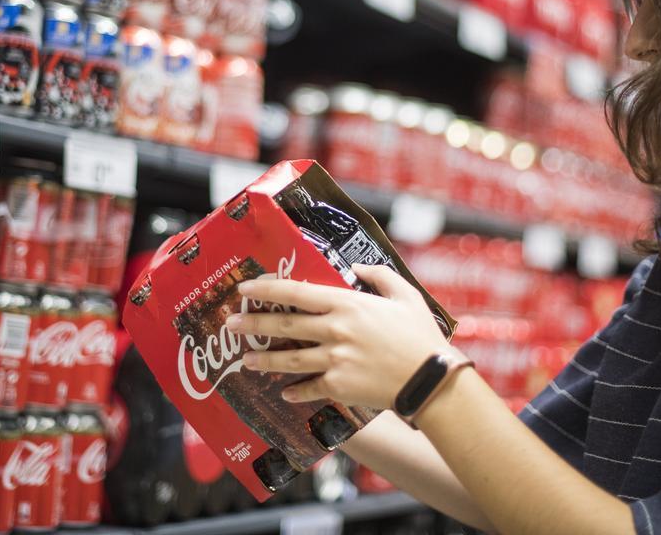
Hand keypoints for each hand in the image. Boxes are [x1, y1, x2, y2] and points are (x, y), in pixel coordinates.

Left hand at [225, 264, 449, 409]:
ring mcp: (334, 359)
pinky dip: (295, 390)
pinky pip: (309, 387)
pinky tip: (284, 391)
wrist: (430, 378)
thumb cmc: (420, 334)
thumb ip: (379, 276)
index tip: (246, 288)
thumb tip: (357, 268)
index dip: (268, 289)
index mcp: (347, 304)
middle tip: (230, 323)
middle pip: (284, 324)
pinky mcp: (339, 385)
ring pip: (289, 358)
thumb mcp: (404, 294)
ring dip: (263, 359)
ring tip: (244, 359)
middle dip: (253, 323)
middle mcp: (335, 330)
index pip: (297, 292)